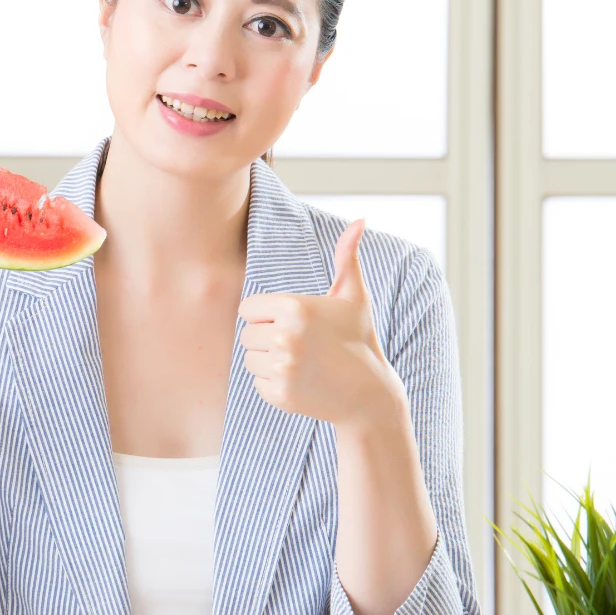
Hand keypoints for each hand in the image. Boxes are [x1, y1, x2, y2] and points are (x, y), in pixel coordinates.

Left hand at [238, 219, 403, 426]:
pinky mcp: (279, 394)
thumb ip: (347, 257)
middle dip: (267, 338)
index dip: (267, 315)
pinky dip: (273, 384)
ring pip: (249, 358)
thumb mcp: (353, 297)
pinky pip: (257, 383)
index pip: (248, 308)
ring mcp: (282, 367)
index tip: (292, 322)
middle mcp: (285, 337)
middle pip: (247, 334)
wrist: (369, 394)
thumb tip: (360, 220)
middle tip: (300, 345)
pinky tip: (300, 381)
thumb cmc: (358, 339)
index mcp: (294, 308)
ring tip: (300, 362)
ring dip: (268, 361)